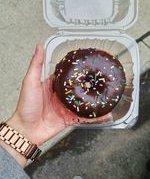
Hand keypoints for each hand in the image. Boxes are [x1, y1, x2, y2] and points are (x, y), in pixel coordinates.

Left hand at [4, 45, 111, 166]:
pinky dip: (95, 117)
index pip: (66, 75)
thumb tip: (39, 48)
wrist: (27, 130)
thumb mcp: (30, 82)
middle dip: (89, 84)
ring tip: (106, 94)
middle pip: (78, 89)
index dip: (76, 70)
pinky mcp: (69, 119)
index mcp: (52, 86)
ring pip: (83, 103)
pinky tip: (104, 114)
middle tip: (101, 78)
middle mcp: (60, 96)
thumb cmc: (25, 107)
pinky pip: (84, 118)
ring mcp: (66, 108)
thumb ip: (36, 65)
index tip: (86, 63)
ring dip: (94, 100)